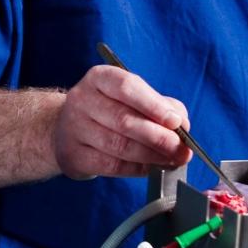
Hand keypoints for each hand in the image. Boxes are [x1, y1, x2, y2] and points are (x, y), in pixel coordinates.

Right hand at [52, 64, 191, 178]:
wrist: (66, 129)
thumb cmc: (108, 110)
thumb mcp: (131, 97)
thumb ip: (159, 105)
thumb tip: (181, 124)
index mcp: (99, 78)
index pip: (126, 87)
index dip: (153, 105)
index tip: (176, 122)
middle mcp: (82, 100)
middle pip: (124, 120)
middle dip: (158, 137)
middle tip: (182, 149)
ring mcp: (74, 128)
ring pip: (119, 146)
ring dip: (151, 156)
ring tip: (171, 159)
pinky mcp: (74, 155)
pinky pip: (111, 166)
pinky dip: (137, 169)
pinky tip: (152, 167)